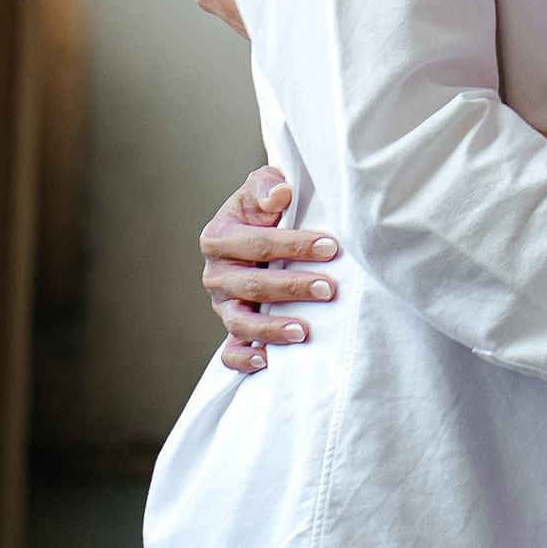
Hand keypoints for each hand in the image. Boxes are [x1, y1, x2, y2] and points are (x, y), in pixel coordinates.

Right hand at [200, 166, 339, 372]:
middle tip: (329, 289)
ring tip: (304, 331)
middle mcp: (215, 274)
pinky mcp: (230, 328)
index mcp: (218, 237)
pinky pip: (229, 353)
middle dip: (293, 288)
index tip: (331, 248)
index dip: (295, 245)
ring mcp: (221, 305)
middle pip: (253, 286)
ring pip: (241, 323)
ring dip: (272, 329)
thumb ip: (266, 185)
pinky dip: (244, 360)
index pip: (259, 244)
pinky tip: (268, 361)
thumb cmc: (264, 208)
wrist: (256, 230)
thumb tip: (279, 195)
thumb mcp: (261, 187)